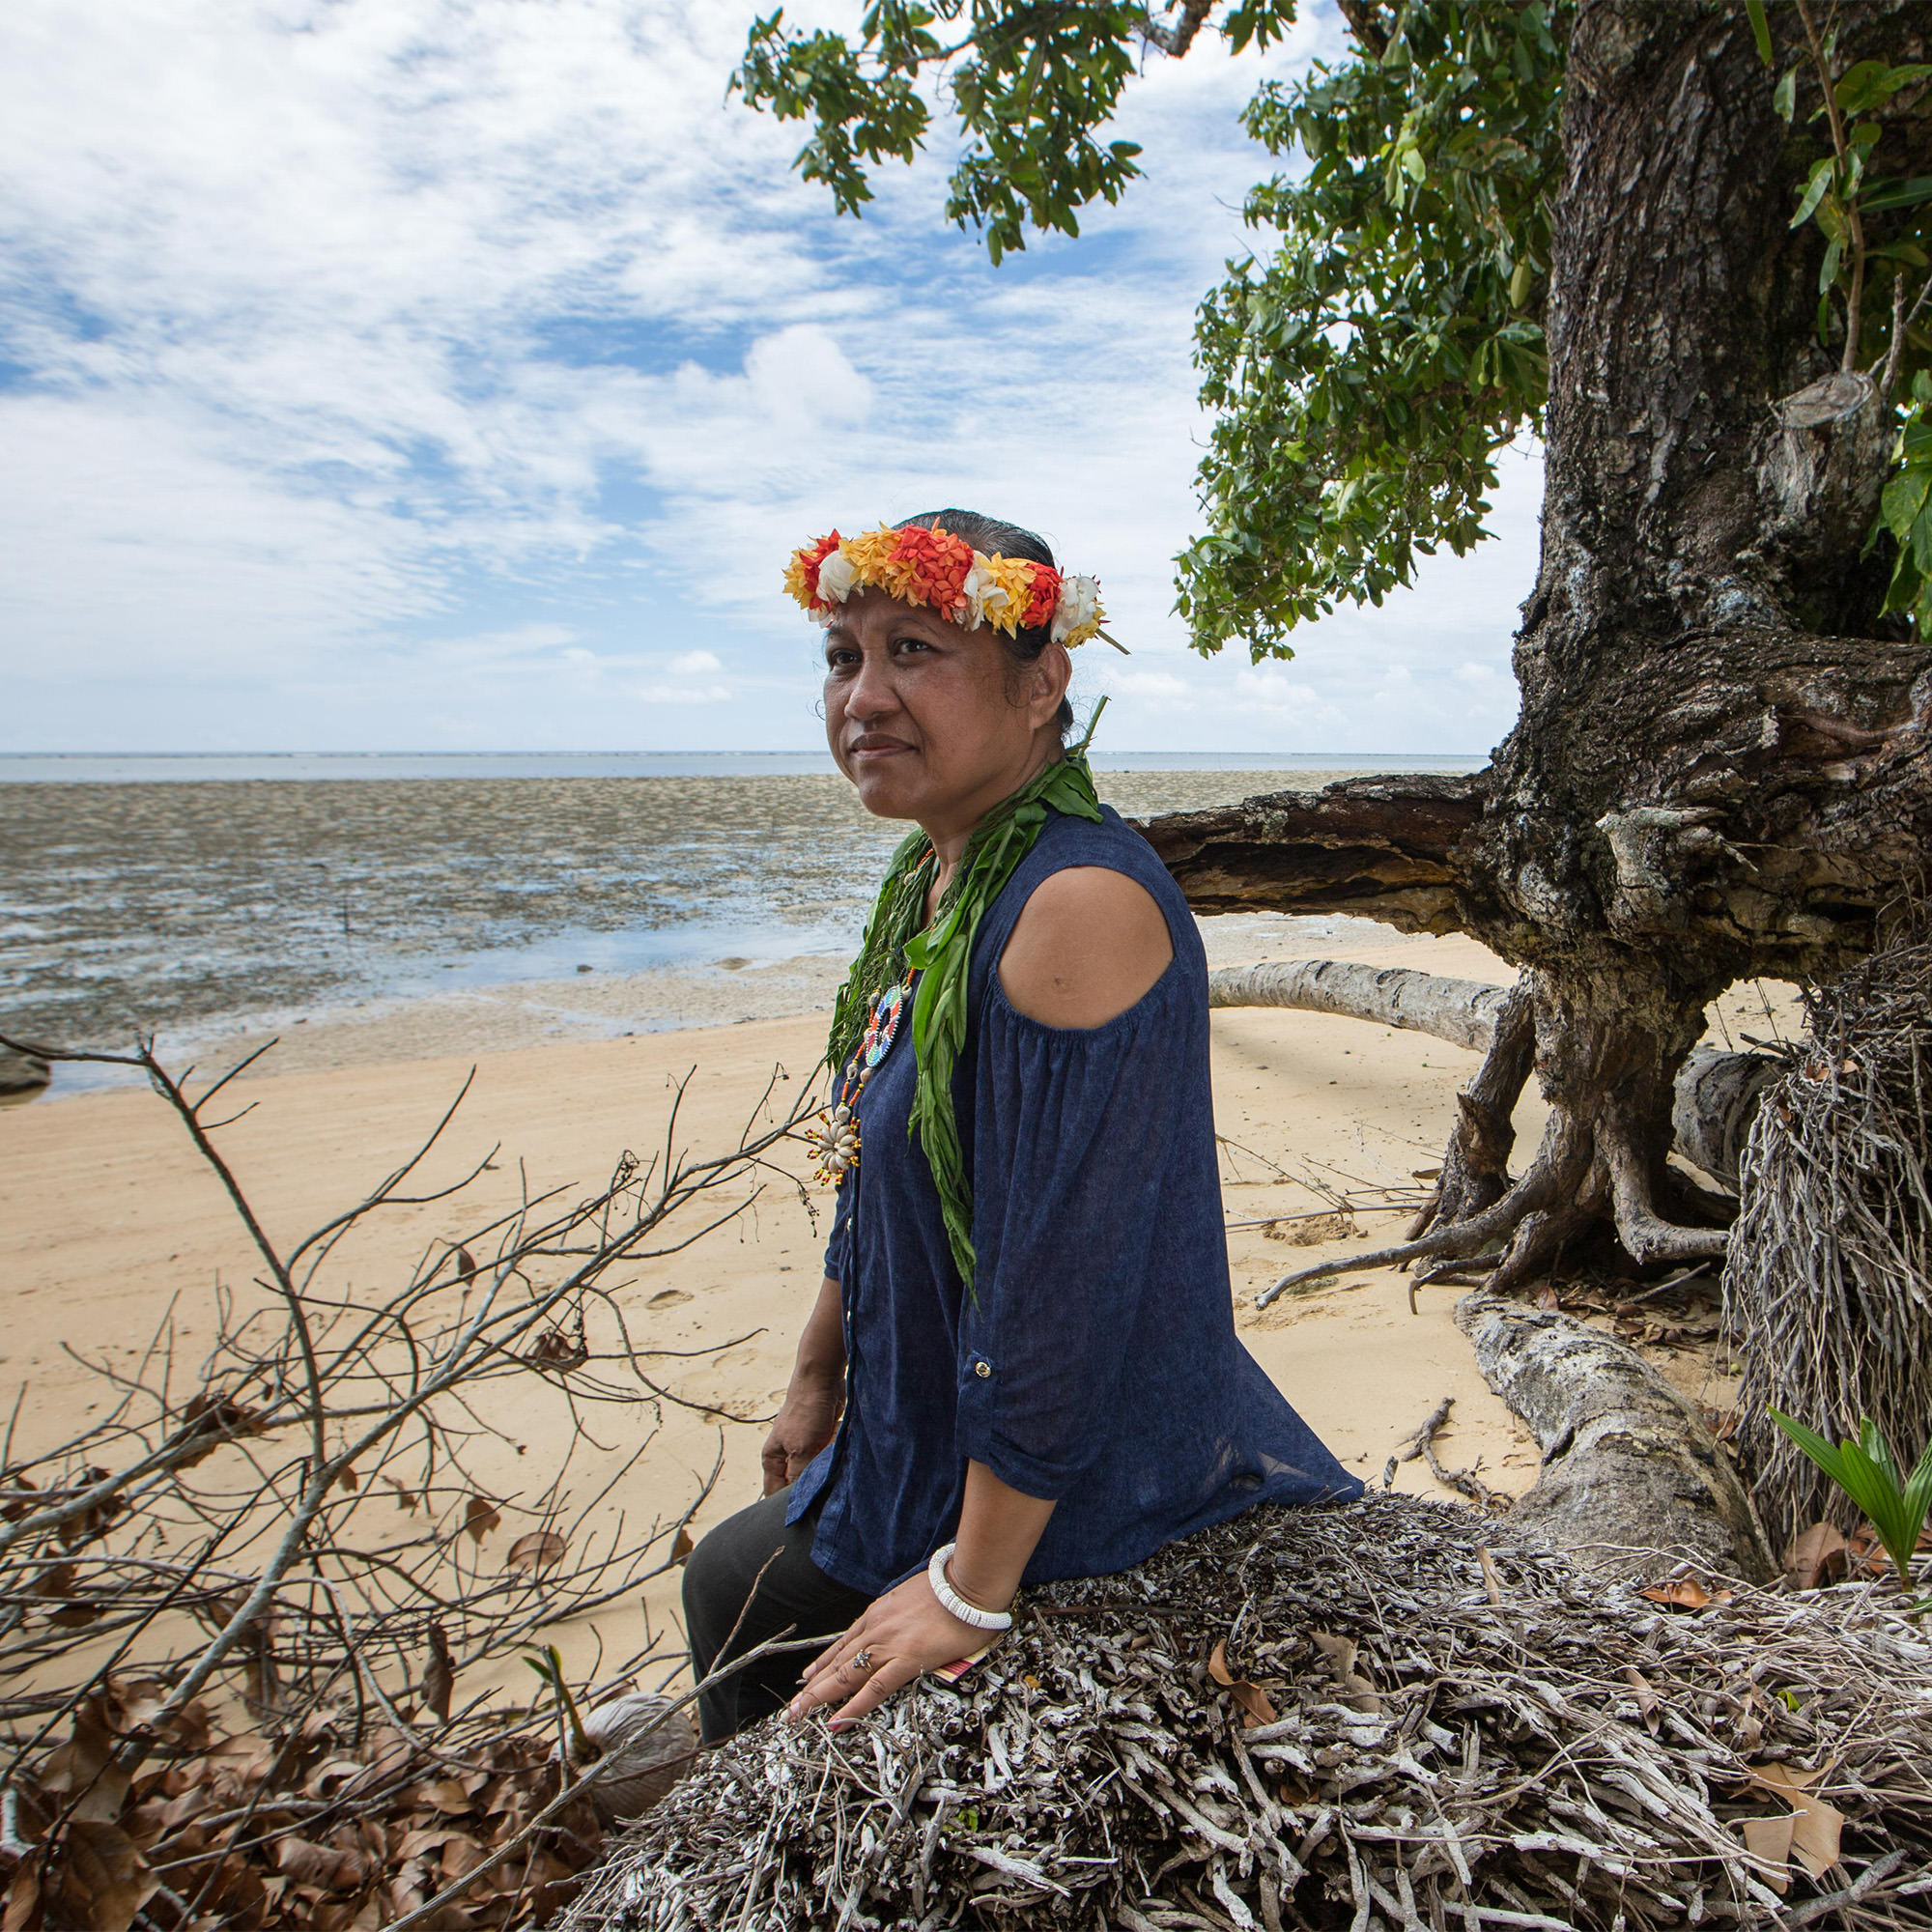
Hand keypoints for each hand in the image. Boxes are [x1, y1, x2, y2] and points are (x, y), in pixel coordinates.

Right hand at [760, 1370, 841, 1496]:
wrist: (823, 1379)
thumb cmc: (805, 1411)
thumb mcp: (800, 1450)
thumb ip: (798, 1477)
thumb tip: (800, 1503)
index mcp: (773, 1459)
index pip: (774, 1493)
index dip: (787, 1505)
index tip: (806, 1515)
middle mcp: (786, 1455)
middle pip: (797, 1484)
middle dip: (812, 1486)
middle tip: (823, 1489)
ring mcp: (805, 1447)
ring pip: (816, 1472)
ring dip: (826, 1468)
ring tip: (831, 1457)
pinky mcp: (822, 1439)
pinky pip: (829, 1458)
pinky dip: (835, 1455)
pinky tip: (837, 1444)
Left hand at [785, 1570, 986, 1728]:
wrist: (968, 1585)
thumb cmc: (950, 1589)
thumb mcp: (913, 1596)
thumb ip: (901, 1613)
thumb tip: (900, 1624)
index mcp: (878, 1613)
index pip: (844, 1642)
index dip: (824, 1662)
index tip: (808, 1676)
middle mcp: (876, 1629)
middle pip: (837, 1661)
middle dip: (812, 1685)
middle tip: (793, 1705)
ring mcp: (888, 1645)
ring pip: (845, 1676)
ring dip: (819, 1698)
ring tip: (799, 1714)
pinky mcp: (906, 1660)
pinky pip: (874, 1689)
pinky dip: (853, 1707)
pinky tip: (838, 1721)